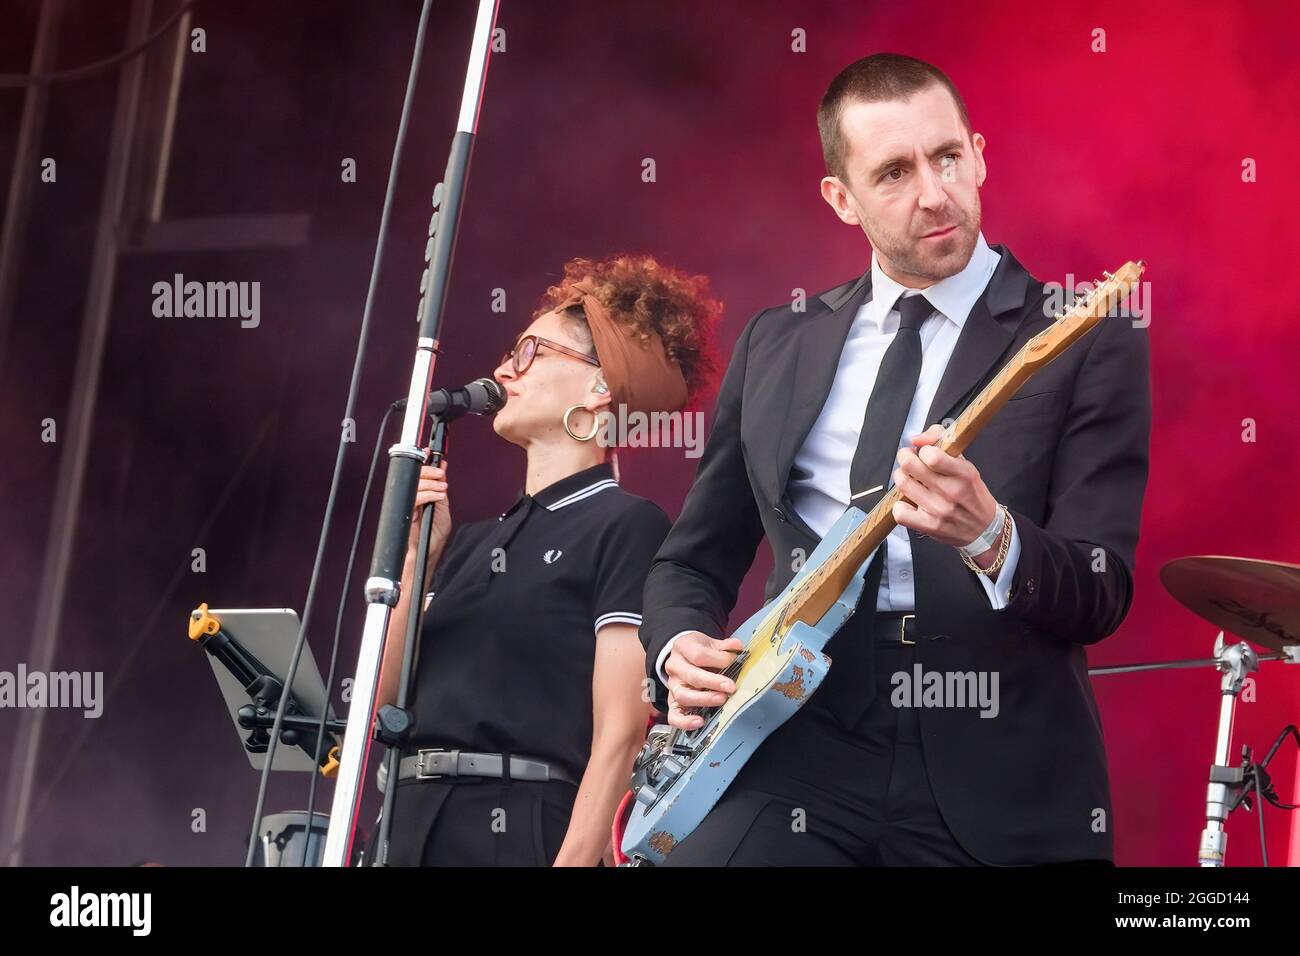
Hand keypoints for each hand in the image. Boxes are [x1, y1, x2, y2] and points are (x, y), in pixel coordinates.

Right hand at [406, 458, 450, 563]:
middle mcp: (412, 496)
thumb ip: (441, 487)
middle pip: (415, 475)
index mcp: (420, 493)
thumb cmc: (434, 533)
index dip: (423, 460)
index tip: (429, 453)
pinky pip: (414, 498)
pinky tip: (437, 496)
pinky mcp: (406, 511)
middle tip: (441, 474)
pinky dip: (428, 494)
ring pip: (414, 484)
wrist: (429, 551)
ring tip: (443, 487)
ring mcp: (408, 503)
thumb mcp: (443, 506)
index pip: (418, 472)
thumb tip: (443, 468)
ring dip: (431, 482)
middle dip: (429, 470)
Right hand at [663, 632, 743, 729]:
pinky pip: (673, 715)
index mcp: (682, 647)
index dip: (718, 659)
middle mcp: (674, 667)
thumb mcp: (709, 643)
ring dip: (704, 699)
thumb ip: (724, 646)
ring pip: (683, 696)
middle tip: (731, 687)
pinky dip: (685, 722)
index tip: (733, 661)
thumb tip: (737, 647)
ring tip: (722, 699)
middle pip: (691, 676)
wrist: (683, 656)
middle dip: (713, 682)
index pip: (698, 654)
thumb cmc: (698, 650)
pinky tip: (700, 722)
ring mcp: (672, 686)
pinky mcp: (672, 702)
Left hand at [890, 424, 996, 552]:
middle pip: (910, 465)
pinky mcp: (929, 526)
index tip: (924, 452)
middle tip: (910, 460)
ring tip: (910, 479)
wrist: (984, 529)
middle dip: (905, 458)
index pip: (931, 455)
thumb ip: (943, 444)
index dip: (922, 449)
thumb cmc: (972, 494)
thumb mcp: (966, 465)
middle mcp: (952, 491)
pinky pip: (901, 513)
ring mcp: (939, 510)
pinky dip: (900, 506)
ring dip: (902, 478)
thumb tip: (916, 439)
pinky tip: (909, 502)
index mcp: (964, 474)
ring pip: (902, 484)